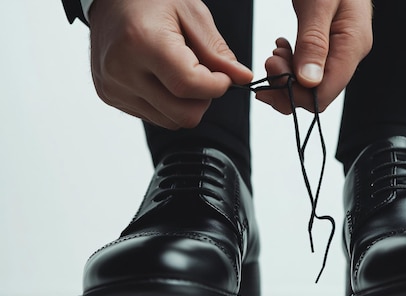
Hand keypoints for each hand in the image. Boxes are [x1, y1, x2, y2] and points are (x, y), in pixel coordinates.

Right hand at [88, 0, 252, 128]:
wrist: (109, 0)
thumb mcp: (191, 13)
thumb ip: (217, 51)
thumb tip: (242, 78)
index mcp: (142, 42)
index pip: (189, 86)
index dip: (217, 86)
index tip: (224, 76)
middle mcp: (122, 70)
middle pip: (182, 114)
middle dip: (204, 99)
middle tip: (204, 75)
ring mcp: (113, 87)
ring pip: (170, 121)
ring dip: (186, 103)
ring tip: (180, 73)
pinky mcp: (110, 97)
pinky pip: (154, 117)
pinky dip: (167, 103)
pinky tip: (162, 77)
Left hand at [256, 0, 372, 113]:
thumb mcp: (317, 2)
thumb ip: (313, 42)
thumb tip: (308, 82)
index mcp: (353, 44)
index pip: (326, 93)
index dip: (295, 96)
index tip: (271, 78)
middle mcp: (351, 52)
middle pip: (319, 92)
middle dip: (288, 85)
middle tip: (269, 61)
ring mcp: (342, 48)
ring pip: (313, 82)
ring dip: (288, 74)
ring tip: (275, 51)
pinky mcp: (331, 43)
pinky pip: (312, 67)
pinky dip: (292, 63)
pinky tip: (282, 47)